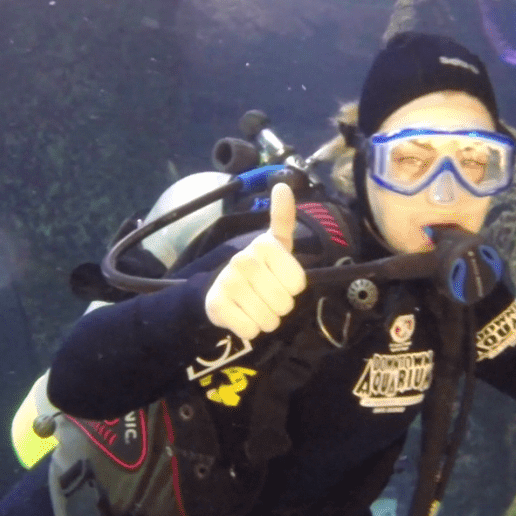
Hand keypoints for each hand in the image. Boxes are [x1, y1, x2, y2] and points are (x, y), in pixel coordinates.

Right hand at [204, 182, 305, 339]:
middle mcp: (243, 260)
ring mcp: (228, 282)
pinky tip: (240, 315)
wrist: (218, 290)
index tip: (279, 278)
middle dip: (280, 306)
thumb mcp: (275, 244)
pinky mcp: (217, 305)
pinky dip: (250, 329)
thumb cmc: (258, 268)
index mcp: (264, 245)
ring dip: (266, 320)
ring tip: (254, 306)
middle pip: (285, 303)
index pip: (298, 283)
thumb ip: (282, 218)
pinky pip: (251, 330)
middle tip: (265, 296)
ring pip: (269, 319)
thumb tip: (283, 185)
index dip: (292, 288)